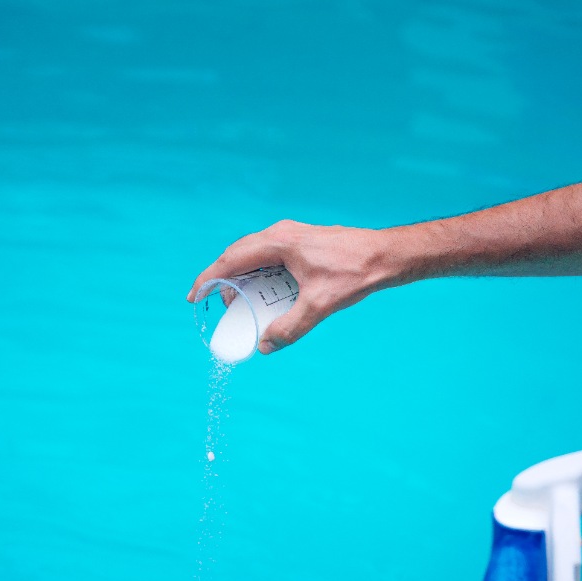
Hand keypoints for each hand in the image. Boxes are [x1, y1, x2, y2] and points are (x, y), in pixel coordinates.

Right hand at [186, 220, 397, 353]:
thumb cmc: (355, 272)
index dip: (209, 278)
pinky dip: (259, 274)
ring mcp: (291, 236)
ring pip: (254, 255)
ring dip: (243, 278)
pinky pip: (269, 257)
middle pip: (238, 255)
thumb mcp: (319, 305)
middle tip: (219, 306)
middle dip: (224, 281)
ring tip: (241, 303)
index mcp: (279, 242)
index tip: (195, 296)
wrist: (386, 255)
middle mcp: (281, 235)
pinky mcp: (301, 243)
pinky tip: (264, 293)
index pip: (232, 260)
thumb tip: (265, 346)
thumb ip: (290, 327)